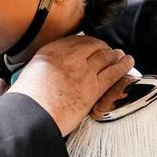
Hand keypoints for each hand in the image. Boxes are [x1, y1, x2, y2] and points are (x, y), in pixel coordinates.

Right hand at [10, 35, 133, 136]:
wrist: (32, 115)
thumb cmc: (27, 100)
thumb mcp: (29, 73)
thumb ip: (41, 67)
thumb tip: (44, 70)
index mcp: (51, 51)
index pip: (75, 40)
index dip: (87, 42)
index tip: (91, 45)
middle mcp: (69, 56)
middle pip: (93, 46)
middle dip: (103, 47)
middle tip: (108, 50)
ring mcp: (84, 71)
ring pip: (106, 57)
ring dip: (115, 55)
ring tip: (121, 55)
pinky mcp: (94, 87)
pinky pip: (114, 72)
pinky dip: (123, 66)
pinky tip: (128, 62)